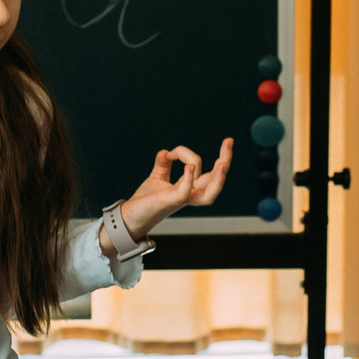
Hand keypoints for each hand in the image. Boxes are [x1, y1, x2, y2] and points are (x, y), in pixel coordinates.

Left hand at [115, 140, 234, 241]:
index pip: (205, 171)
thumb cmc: (145, 201)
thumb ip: (163, 165)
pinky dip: (188, 179)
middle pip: (215, 181)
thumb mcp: (156, 178)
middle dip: (225, 161)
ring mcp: (181, 199)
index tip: (169, 153)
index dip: (190, 154)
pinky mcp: (169, 201)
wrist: (129, 217)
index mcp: (188, 188)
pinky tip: (190, 166)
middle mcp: (189, 195)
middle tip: (229, 141)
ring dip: (218, 178)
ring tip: (223, 163)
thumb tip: (164, 152)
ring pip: (208, 194)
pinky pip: (184, 192)